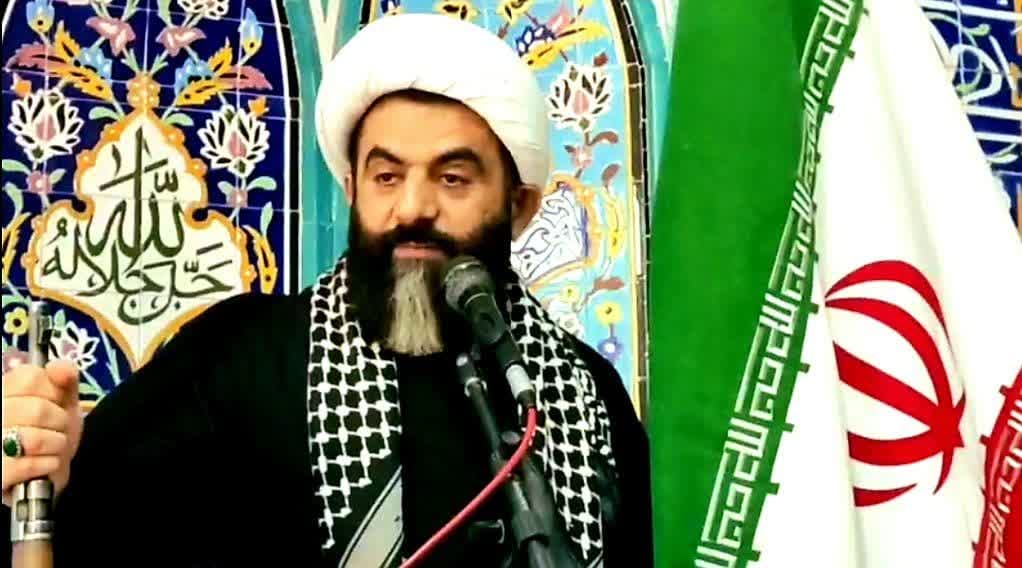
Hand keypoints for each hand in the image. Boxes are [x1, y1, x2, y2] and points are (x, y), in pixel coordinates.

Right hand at [2, 360, 81, 506]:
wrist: (43, 475)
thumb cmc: (50, 432)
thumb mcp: (62, 401)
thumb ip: (64, 379)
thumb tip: (59, 366)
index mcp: (3, 391)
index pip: (29, 377)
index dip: (53, 390)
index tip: (55, 401)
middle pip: (36, 409)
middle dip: (59, 421)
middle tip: (57, 428)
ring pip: (33, 439)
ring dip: (56, 444)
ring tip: (53, 446)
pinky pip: (29, 466)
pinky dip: (49, 465)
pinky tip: (46, 464)